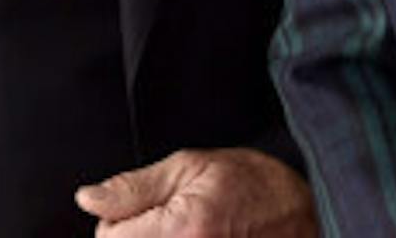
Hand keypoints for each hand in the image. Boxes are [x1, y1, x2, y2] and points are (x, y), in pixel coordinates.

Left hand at [75, 148, 315, 235]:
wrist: (308, 214)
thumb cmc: (254, 185)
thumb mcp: (191, 166)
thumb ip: (134, 187)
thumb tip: (87, 199)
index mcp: (182, 230)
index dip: (120, 219)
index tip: (149, 207)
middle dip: (136, 237)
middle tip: (169, 220)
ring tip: (187, 232)